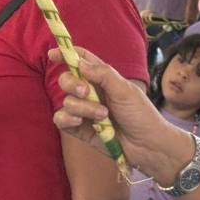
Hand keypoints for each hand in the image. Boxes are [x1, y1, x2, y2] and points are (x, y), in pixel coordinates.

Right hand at [49, 46, 189, 184]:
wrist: (146, 145)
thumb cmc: (140, 114)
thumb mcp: (124, 89)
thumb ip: (102, 74)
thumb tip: (79, 62)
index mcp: (102, 78)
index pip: (80, 61)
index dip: (66, 54)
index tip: (53, 54)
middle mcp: (90, 93)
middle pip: (67, 80)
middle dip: (72, 84)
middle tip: (86, 91)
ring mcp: (83, 111)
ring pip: (66, 101)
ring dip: (83, 107)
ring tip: (103, 116)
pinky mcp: (79, 129)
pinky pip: (61, 119)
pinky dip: (67, 118)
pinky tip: (81, 122)